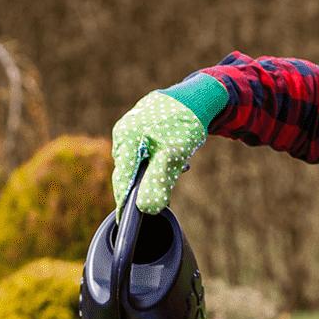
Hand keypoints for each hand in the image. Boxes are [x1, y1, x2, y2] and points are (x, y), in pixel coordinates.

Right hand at [109, 82, 218, 211]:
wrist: (197, 96)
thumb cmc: (185, 125)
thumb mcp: (173, 156)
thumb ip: (158, 182)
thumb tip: (146, 209)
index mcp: (126, 139)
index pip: (121, 180)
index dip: (123, 204)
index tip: (124, 222)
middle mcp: (122, 132)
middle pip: (128, 171)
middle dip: (144, 185)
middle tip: (164, 192)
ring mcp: (129, 127)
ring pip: (137, 161)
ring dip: (153, 170)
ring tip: (177, 165)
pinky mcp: (138, 125)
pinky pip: (142, 150)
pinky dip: (156, 158)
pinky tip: (174, 155)